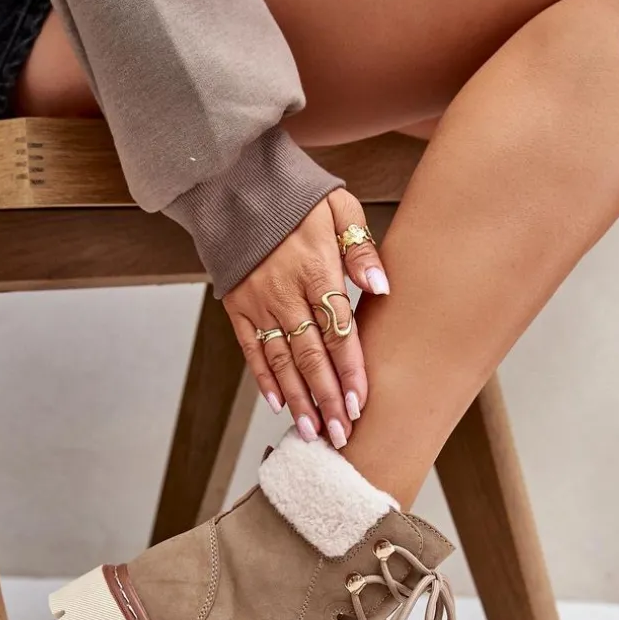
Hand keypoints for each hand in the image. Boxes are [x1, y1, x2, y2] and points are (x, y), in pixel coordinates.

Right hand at [222, 188, 388, 448]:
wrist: (235, 183)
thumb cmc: (296, 196)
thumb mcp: (338, 208)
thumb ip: (361, 249)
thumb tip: (382, 287)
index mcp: (315, 269)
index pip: (338, 330)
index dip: (349, 370)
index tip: (360, 404)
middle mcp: (285, 292)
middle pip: (310, 356)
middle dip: (327, 399)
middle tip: (341, 436)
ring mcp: (258, 303)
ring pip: (281, 360)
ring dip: (297, 399)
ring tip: (312, 433)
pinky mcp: (237, 307)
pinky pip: (251, 349)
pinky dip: (264, 379)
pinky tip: (278, 404)